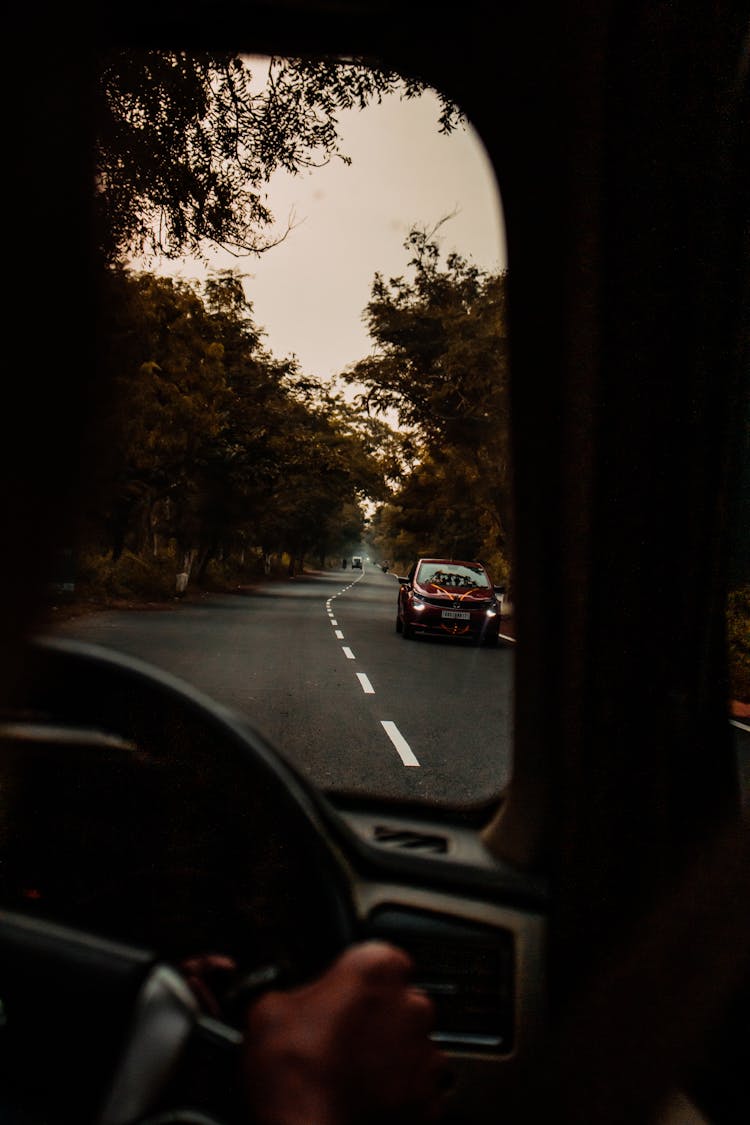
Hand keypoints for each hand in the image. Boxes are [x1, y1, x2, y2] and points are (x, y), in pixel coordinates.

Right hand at [241, 940, 450, 1124]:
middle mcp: (411, 1006)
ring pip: (411, 1045)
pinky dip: (398, 1094)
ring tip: (351, 1075)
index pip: (381, 957)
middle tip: (339, 1040)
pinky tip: (366, 1100)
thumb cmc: (293, 1074)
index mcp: (376, 969)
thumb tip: (287, 998)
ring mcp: (426, 1054)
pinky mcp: (431, 1098)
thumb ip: (291, 991)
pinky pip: (418, 1088)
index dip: (359, 979)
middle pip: (399, 1001)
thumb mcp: (268, 1011)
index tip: (343, 995)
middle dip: (376, 1017)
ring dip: (388, 1056)